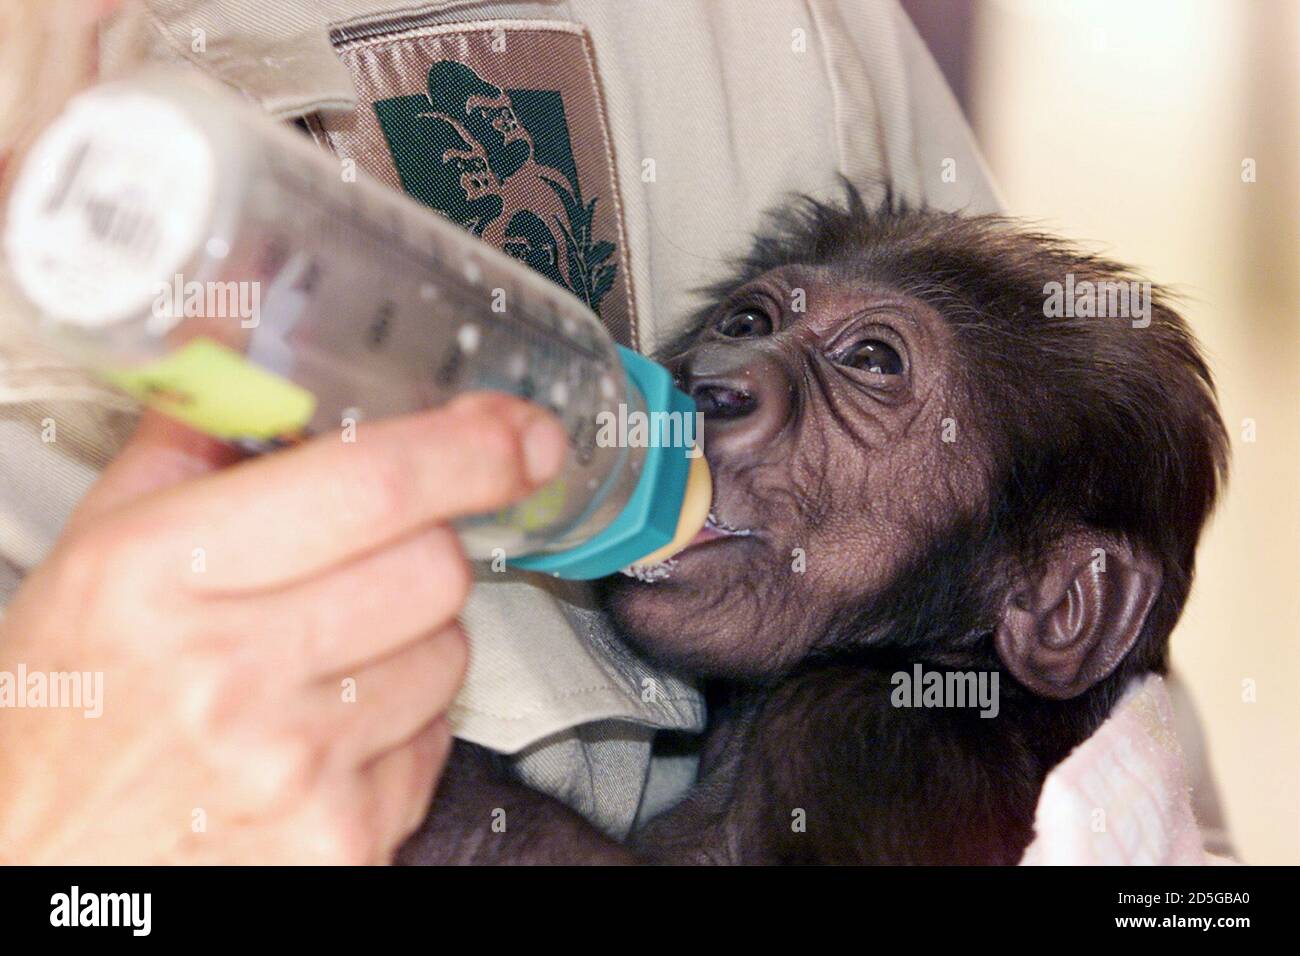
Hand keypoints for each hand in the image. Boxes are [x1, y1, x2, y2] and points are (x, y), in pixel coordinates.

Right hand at [0, 393, 566, 863]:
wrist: (41, 863)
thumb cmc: (64, 708)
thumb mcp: (94, 555)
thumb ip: (188, 442)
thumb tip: (249, 349)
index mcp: (163, 571)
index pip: (374, 483)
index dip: (471, 449)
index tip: (519, 435)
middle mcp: (232, 670)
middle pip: (437, 566)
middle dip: (425, 550)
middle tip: (359, 568)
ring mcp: (294, 764)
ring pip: (451, 652)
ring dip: (413, 642)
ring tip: (321, 665)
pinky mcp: (341, 839)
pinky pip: (436, 740)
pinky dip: (402, 725)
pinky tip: (324, 733)